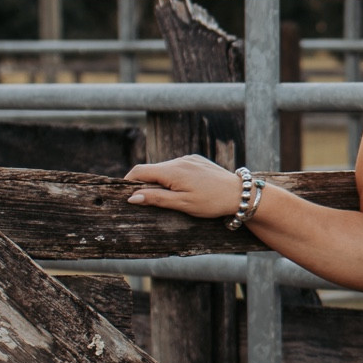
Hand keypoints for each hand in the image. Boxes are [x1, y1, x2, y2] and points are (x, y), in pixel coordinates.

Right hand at [124, 155, 241, 216]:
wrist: (239, 194)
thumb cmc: (211, 202)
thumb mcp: (182, 204)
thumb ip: (156, 199)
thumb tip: (132, 197)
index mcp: (172, 171)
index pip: (140, 171)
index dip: (128, 182)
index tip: (124, 193)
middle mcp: (179, 160)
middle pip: (151, 169)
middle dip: (144, 183)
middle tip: (144, 200)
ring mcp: (189, 158)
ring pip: (165, 168)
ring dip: (160, 180)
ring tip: (168, 197)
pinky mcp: (197, 160)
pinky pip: (178, 167)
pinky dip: (173, 176)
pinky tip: (183, 189)